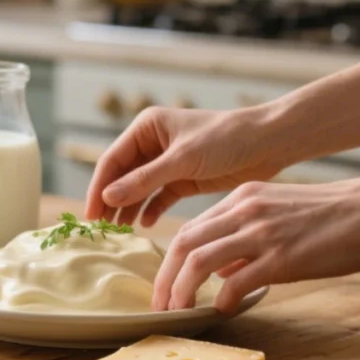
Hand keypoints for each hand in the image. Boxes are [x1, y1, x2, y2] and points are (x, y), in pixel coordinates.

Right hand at [85, 106, 291, 226]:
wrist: (268, 143)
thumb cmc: (226, 139)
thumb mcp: (182, 160)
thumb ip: (144, 180)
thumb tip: (108, 197)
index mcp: (146, 128)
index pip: (112, 160)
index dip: (99, 188)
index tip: (90, 215)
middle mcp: (153, 143)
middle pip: (121, 176)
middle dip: (111, 201)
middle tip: (101, 229)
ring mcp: (167, 162)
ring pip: (138, 188)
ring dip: (129, 208)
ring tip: (121, 231)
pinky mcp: (184, 178)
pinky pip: (159, 196)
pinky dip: (151, 209)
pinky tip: (146, 224)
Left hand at [152, 178, 359, 312]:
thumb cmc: (333, 217)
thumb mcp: (277, 214)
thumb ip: (244, 236)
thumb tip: (220, 271)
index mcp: (240, 198)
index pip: (189, 230)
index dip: (169, 262)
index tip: (164, 286)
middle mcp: (243, 211)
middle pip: (182, 245)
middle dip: (164, 279)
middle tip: (159, 306)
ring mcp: (260, 232)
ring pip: (198, 262)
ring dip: (181, 292)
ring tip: (178, 313)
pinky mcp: (281, 256)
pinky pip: (236, 281)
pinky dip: (223, 299)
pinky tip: (224, 311)